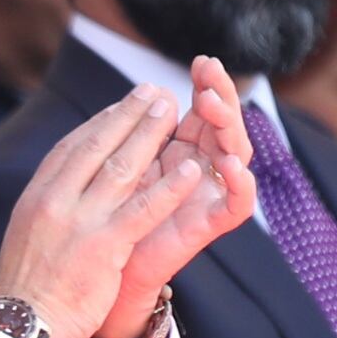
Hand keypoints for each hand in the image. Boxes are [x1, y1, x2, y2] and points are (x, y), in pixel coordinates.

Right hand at [0, 83, 201, 337]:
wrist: (20, 323)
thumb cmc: (27, 285)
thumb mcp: (27, 231)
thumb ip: (48, 205)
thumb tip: (63, 184)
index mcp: (38, 194)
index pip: (72, 147)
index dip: (101, 122)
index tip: (122, 106)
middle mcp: (56, 199)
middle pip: (98, 146)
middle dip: (129, 115)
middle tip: (153, 92)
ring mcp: (80, 220)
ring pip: (121, 168)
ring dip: (150, 135)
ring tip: (172, 111)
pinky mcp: (104, 246)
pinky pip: (143, 210)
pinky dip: (169, 189)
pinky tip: (191, 171)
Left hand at [96, 59, 260, 337]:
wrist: (96, 277)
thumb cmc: (101, 219)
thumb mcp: (115, 167)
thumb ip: (132, 135)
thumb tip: (146, 92)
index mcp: (179, 151)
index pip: (202, 111)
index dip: (207, 84)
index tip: (202, 60)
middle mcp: (199, 170)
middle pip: (224, 126)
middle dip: (221, 96)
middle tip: (211, 73)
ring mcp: (207, 197)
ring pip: (237, 154)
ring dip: (229, 127)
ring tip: (213, 106)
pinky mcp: (209, 226)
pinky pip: (238, 204)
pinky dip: (240, 183)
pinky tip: (229, 163)